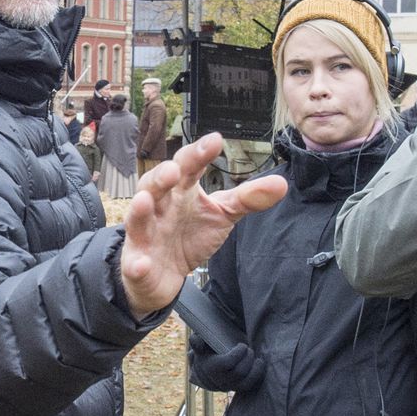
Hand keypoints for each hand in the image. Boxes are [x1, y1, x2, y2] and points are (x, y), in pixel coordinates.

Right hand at [119, 134, 286, 316]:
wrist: (165, 275)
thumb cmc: (191, 234)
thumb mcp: (222, 214)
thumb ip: (248, 198)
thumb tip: (281, 185)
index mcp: (181, 190)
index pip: (188, 166)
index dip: (199, 153)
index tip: (215, 141)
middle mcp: (159, 206)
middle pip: (154, 185)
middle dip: (161, 176)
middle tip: (174, 170)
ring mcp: (144, 234)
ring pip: (137, 218)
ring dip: (140, 210)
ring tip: (146, 201)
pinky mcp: (137, 264)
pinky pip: (134, 264)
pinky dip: (137, 264)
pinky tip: (142, 264)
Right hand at [193, 341, 267, 394]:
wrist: (205, 372)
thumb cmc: (205, 354)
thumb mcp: (200, 346)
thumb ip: (197, 341)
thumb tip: (195, 340)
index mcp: (211, 368)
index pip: (228, 363)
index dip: (238, 353)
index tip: (242, 345)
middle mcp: (220, 380)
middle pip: (240, 372)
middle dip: (248, 358)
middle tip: (249, 349)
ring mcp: (229, 387)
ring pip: (247, 381)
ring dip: (255, 368)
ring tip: (256, 357)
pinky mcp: (237, 389)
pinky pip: (250, 386)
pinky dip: (257, 374)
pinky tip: (259, 364)